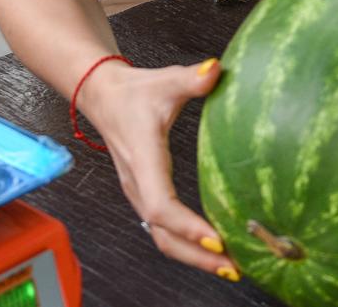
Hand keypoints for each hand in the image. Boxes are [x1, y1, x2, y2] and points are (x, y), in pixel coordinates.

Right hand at [78, 59, 242, 281]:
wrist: (104, 96)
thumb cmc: (136, 91)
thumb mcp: (165, 81)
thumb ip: (191, 79)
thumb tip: (215, 69)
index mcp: (143, 162)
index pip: (161, 206)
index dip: (187, 226)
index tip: (216, 240)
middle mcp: (139, 185)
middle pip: (162, 235)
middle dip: (196, 256)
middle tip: (233, 267)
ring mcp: (140, 193)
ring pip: (161, 238)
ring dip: (192, 256)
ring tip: (229, 267)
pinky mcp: (146, 194)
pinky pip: (164, 229)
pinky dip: (186, 244)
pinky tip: (213, 248)